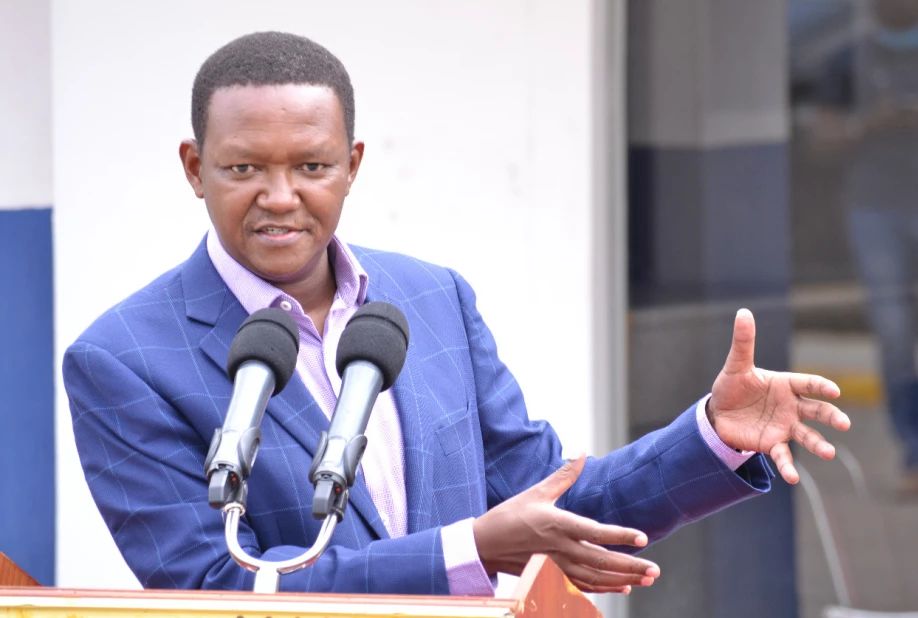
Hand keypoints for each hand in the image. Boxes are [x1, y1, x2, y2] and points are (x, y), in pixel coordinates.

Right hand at [472, 455, 659, 593]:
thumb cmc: (510, 515)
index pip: (594, 532)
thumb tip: (582, 453)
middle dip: (630, 566)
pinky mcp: (552, 576)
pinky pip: (583, 586)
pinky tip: (622, 586)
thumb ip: (564, 475)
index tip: (642, 538)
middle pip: (601, 562)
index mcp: (557, 524)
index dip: (620, 535)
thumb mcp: (537, 492)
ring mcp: (556, 566)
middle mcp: (559, 548)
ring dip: (622, 580)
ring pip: (595, 578)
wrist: (485, 544)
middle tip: (655, 570)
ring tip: (645, 578)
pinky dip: (605, 588)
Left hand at [709, 308, 850, 483]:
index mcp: (786, 385)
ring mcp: (784, 426)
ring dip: (819, 445)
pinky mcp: (772, 443)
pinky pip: (783, 456)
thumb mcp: (736, 365)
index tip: (834, 390)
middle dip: (830, 416)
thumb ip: (744, 342)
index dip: (820, 386)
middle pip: (816, 410)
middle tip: (843, 424)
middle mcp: (791, 406)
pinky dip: (789, 467)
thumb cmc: (732, 386)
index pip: (807, 384)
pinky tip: (792, 478)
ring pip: (807, 436)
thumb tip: (743, 312)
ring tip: (829, 453)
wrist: (718, 414)